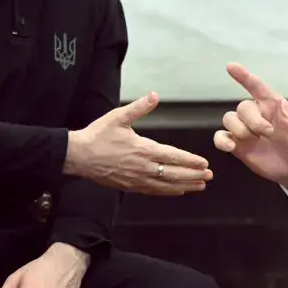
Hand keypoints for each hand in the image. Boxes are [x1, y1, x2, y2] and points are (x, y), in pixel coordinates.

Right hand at [64, 91, 212, 195]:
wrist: (78, 156)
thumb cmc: (98, 135)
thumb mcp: (118, 117)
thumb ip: (139, 108)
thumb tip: (155, 95)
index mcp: (143, 149)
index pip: (172, 156)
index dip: (190, 160)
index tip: (204, 163)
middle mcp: (143, 167)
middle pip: (173, 174)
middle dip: (193, 175)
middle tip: (209, 176)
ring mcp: (136, 179)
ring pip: (166, 185)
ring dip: (184, 186)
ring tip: (200, 186)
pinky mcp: (130, 186)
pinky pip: (153, 191)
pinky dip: (168, 192)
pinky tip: (177, 192)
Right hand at [213, 63, 287, 195]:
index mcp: (273, 106)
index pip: (257, 87)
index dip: (244, 76)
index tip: (231, 66)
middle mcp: (257, 115)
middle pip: (243, 107)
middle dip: (253, 120)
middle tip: (268, 133)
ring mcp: (246, 130)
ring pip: (229, 118)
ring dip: (238, 128)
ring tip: (252, 140)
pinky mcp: (238, 146)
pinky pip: (221, 137)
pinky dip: (221, 141)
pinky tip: (231, 147)